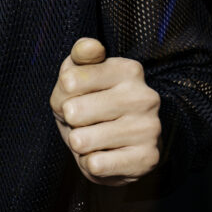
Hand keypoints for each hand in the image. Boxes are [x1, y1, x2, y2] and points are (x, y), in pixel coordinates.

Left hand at [50, 38, 160, 184]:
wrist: (121, 148)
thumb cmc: (93, 106)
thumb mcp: (78, 79)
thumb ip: (78, 59)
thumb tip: (90, 47)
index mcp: (128, 70)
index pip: (69, 80)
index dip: (62, 95)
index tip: (77, 95)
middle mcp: (144, 96)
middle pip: (72, 111)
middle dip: (70, 121)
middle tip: (85, 122)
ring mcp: (149, 127)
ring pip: (81, 140)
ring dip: (80, 144)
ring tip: (95, 138)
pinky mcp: (148, 158)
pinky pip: (96, 164)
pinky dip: (90, 164)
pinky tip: (104, 156)